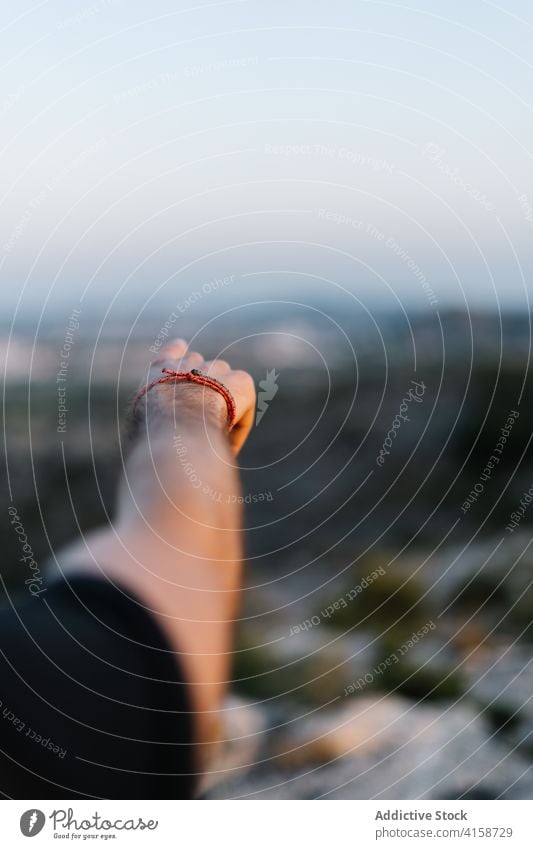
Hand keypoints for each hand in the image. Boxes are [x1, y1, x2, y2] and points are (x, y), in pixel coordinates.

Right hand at [136, 338, 255, 454]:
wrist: (178, 425)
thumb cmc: (155, 428)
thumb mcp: (143, 414)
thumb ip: (155, 410)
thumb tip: (164, 426)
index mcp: (162, 367)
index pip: (175, 350)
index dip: (181, 355)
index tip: (185, 353)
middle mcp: (191, 361)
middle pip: (204, 371)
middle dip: (206, 392)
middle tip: (204, 423)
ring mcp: (218, 368)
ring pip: (226, 389)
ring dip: (223, 407)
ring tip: (217, 436)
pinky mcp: (241, 381)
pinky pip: (245, 403)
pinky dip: (240, 424)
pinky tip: (229, 442)